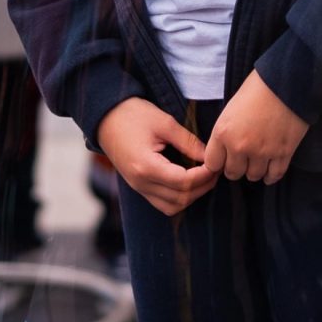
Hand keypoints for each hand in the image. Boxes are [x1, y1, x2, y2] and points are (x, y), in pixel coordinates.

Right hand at [97, 98, 219, 215]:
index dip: (204, 176)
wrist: (105, 117)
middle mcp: (141, 183)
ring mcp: (138, 187)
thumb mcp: (164, 123)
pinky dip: (179, 198)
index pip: (184, 182)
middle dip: (202, 187)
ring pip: (172, 206)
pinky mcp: (138, 186)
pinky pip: (162, 203)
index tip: (215, 163)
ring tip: (204, 177)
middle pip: (180, 198)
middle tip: (216, 170)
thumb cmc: (133, 115)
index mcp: (146, 166)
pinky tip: (188, 181)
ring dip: (192, 196)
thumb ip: (188, 142)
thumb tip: (209, 157)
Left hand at [204, 72, 310, 184]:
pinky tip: (270, 168)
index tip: (224, 159)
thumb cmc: (257, 88)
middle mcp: (240, 146)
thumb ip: (225, 132)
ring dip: (255, 170)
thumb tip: (224, 151)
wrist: (286, 81)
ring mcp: (262, 152)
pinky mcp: (283, 153)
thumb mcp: (230, 108)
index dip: (218, 163)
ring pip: (253, 176)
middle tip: (242, 159)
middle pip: (233, 174)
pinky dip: (271, 174)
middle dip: (236, 167)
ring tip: (258, 161)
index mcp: (223, 132)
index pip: (212, 164)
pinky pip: (274, 175)